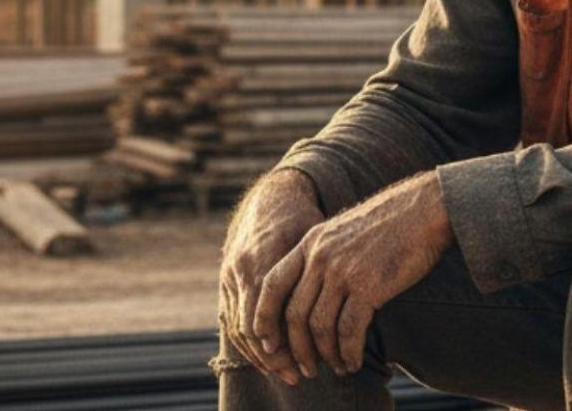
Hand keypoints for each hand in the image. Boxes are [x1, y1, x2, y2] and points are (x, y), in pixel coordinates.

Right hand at [218, 168, 324, 385]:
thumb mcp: (314, 238)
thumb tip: (346, 304)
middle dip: (274, 356)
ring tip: (284, 372)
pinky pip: (230, 319)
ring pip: (237, 327)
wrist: (272, 196)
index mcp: (264, 259)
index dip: (284, 342)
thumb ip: (319, 269)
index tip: (307, 361)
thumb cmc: (302, 219)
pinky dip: (247, 342)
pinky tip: (266, 358)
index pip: (267, 314)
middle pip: (251, 326)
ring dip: (259, 355)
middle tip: (298, 375)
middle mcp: (242, 269)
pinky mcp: (225, 280)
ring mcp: (229, 275)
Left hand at [253, 171, 452, 378]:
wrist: (424, 209)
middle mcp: (320, 256)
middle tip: (307, 368)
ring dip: (326, 355)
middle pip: (294, 313)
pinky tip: (354, 362)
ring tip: (337, 367)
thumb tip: (314, 294)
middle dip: (297, 349)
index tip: (267, 342)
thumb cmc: (389, 223)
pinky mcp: (368, 285)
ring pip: (320, 326)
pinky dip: (349, 352)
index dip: (264, 317)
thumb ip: (323, 255)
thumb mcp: (343, 231)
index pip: (272, 285)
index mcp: (310, 242)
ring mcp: (343, 270)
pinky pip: (349, 330)